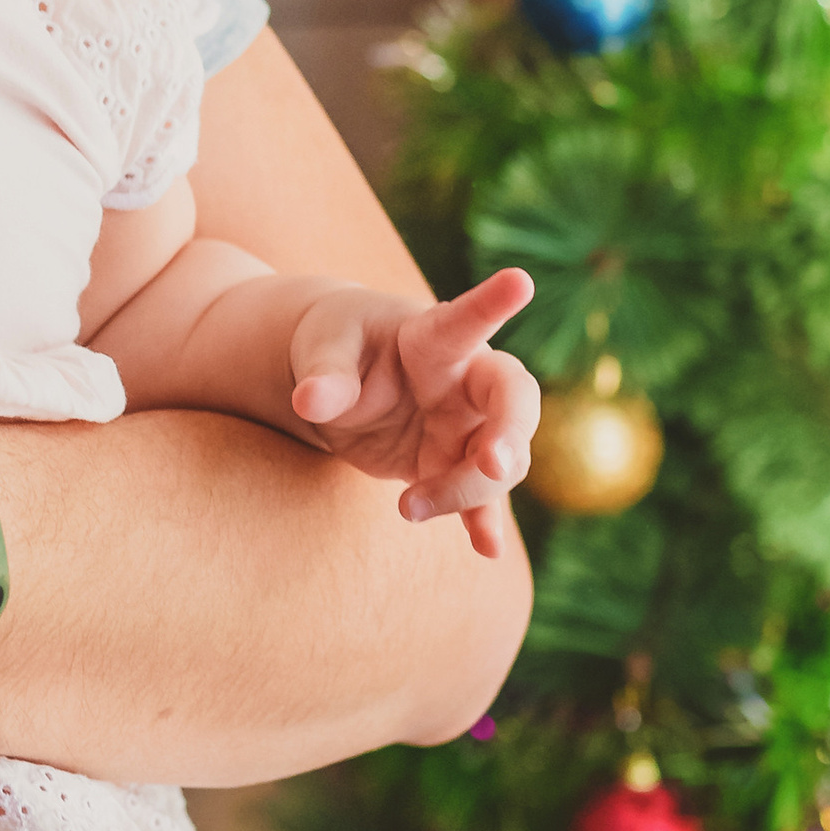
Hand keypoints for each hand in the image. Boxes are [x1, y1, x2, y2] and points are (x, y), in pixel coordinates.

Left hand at [287, 266, 537, 558]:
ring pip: (497, 461)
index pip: (467, 318)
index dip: (493, 301)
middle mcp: (464, 379)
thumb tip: (310, 401)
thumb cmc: (335, 343)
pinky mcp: (452, 462)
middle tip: (493, 461)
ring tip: (405, 508)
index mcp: (433, 335)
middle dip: (511, 431)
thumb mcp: (322, 347)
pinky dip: (482, 522)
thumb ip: (324, 374)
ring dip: (464, 491)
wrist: (339, 378)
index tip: (519, 280)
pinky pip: (479, 497)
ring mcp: (465, 424)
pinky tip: (486, 550)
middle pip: (513, 400)